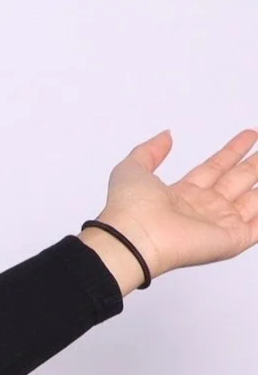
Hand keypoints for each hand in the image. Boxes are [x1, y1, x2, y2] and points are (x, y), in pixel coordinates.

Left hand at [88, 128, 257, 286]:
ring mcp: (220, 224)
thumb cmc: (130, 207)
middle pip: (238, 181)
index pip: (215, 168)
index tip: (250, 135)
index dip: (232, 152)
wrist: (134, 239)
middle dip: (255, 164)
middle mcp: (204, 208)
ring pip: (254, 200)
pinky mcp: (233, 239)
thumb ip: (149, 152)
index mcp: (183, 194)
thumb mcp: (131, 170)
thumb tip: (166, 136)